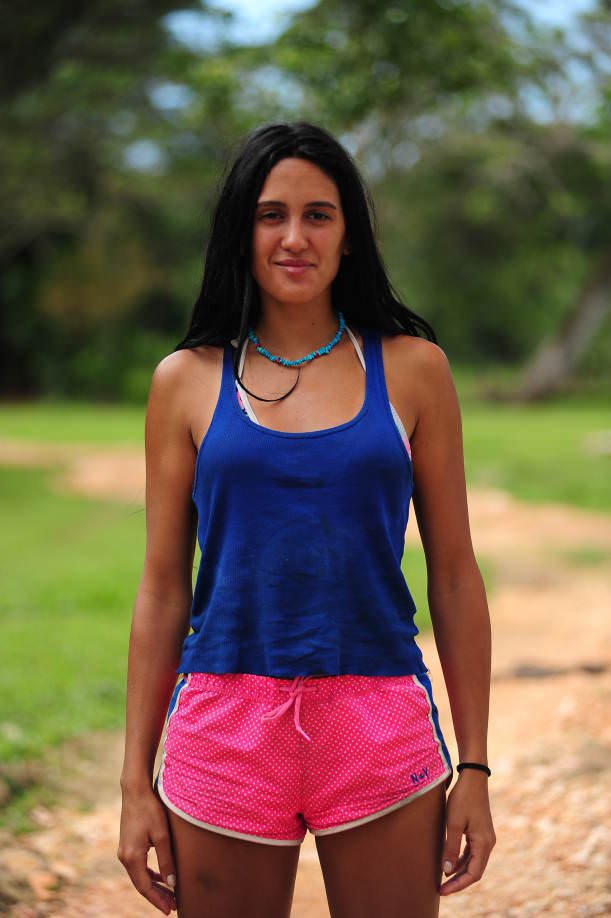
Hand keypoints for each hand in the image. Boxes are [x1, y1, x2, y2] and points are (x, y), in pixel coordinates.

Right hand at [117, 783, 176, 913]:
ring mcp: (124, 851)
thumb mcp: (162, 835)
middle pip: (141, 884)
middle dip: (157, 896)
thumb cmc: (150, 810)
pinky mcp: (127, 844)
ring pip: (139, 876)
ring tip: (170, 894)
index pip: (144, 887)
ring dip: (154, 886)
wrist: (135, 790)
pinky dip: (149, 874)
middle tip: (173, 906)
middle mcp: (124, 857)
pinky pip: (138, 866)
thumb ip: (166, 860)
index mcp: (132, 857)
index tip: (170, 909)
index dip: (157, 900)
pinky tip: (160, 877)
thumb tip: (172, 883)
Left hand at [439, 769, 495, 895]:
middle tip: (441, 889)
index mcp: (484, 843)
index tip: (443, 890)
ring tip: (444, 880)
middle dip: (458, 881)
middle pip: (475, 871)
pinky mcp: (481, 831)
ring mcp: (486, 837)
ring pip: (473, 862)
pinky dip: (462, 860)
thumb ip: (450, 848)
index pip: (473, 874)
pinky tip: (450, 863)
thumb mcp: (453, 823)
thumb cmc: (462, 798)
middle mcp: (488, 843)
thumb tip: (447, 872)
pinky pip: (472, 852)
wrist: (473, 777)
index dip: (458, 885)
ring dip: (460, 871)